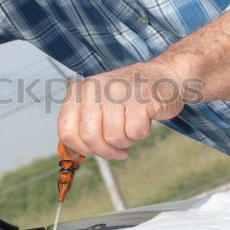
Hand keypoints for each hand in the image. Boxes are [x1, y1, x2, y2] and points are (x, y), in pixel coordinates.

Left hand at [57, 61, 187, 158]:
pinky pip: (135, 132)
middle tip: (117, 151)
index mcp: (80, 90)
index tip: (92, 151)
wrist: (163, 75)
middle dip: (105, 151)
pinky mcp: (141, 98)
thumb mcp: (99, 104)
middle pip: (89, 137)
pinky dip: (141, 133)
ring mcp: (118, 91)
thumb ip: (83, 126)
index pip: (66, 130)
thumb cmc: (128, 97)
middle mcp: (95, 87)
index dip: (79, 148)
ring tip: (131, 128)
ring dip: (125, 141)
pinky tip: (144, 120)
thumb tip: (72, 154)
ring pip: (113, 137)